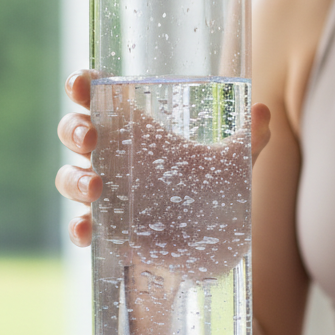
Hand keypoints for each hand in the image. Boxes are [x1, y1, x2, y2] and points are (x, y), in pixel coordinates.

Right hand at [55, 69, 271, 248]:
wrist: (208, 250)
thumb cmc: (209, 193)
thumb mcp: (232, 165)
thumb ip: (249, 139)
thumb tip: (265, 112)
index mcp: (134, 129)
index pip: (97, 96)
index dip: (82, 85)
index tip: (82, 84)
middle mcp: (112, 157)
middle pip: (74, 132)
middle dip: (74, 129)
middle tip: (91, 137)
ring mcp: (104, 195)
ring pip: (69, 178)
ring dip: (74, 180)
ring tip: (96, 188)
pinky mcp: (107, 231)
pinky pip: (81, 226)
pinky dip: (78, 227)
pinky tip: (87, 230)